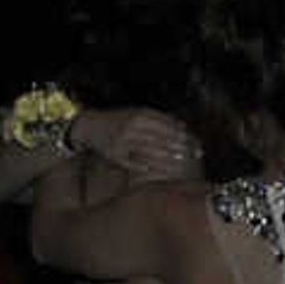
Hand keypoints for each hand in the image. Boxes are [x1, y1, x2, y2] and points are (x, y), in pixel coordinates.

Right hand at [71, 105, 201, 181]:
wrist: (88, 126)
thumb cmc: (117, 120)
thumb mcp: (137, 113)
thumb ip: (158, 119)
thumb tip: (183, 127)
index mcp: (139, 116)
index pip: (167, 125)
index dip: (183, 134)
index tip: (195, 141)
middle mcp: (131, 129)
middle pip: (162, 138)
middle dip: (180, 146)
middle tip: (195, 153)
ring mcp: (122, 143)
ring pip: (150, 151)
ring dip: (167, 157)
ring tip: (182, 160)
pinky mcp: (115, 156)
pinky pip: (135, 163)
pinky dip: (148, 167)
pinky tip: (160, 171)